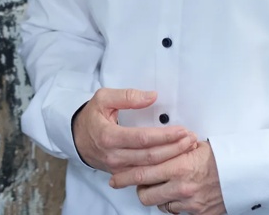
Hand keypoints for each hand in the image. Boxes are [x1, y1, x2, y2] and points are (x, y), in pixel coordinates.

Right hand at [72, 88, 197, 173]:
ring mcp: (117, 168)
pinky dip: (162, 167)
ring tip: (189, 148)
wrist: (77, 137)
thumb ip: (127, 96)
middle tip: (191, 139)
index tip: (181, 130)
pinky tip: (175, 158)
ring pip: (149, 168)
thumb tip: (152, 96)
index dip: (164, 136)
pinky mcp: (122, 173)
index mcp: (108, 136)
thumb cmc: (92, 116)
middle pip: (149, 156)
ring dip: (171, 159)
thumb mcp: (103, 98)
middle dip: (174, 148)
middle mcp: (113, 156)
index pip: (142, 138)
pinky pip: (145, 174)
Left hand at [109, 140, 224, 214]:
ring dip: (156, 196)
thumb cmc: (218, 157)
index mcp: (178, 166)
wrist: (241, 173)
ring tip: (161, 185)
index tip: (115, 178)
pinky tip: (175, 193)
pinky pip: (174, 211)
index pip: (141, 173)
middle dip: (137, 189)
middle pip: (145, 194)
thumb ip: (171, 149)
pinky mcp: (197, 214)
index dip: (124, 177)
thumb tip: (153, 145)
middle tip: (136, 183)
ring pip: (158, 204)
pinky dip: (172, 203)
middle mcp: (181, 187)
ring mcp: (188, 203)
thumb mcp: (192, 146)